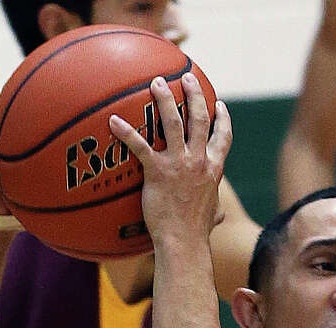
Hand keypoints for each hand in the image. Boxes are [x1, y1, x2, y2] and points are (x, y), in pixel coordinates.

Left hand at [110, 73, 231, 247]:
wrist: (184, 243)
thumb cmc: (196, 234)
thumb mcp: (212, 217)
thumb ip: (215, 209)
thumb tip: (220, 215)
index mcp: (213, 169)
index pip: (222, 137)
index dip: (222, 118)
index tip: (219, 104)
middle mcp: (199, 161)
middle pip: (199, 118)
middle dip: (194, 94)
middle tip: (186, 76)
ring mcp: (179, 165)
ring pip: (173, 122)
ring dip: (165, 99)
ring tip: (156, 82)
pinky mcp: (157, 173)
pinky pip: (140, 146)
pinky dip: (126, 132)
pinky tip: (113, 120)